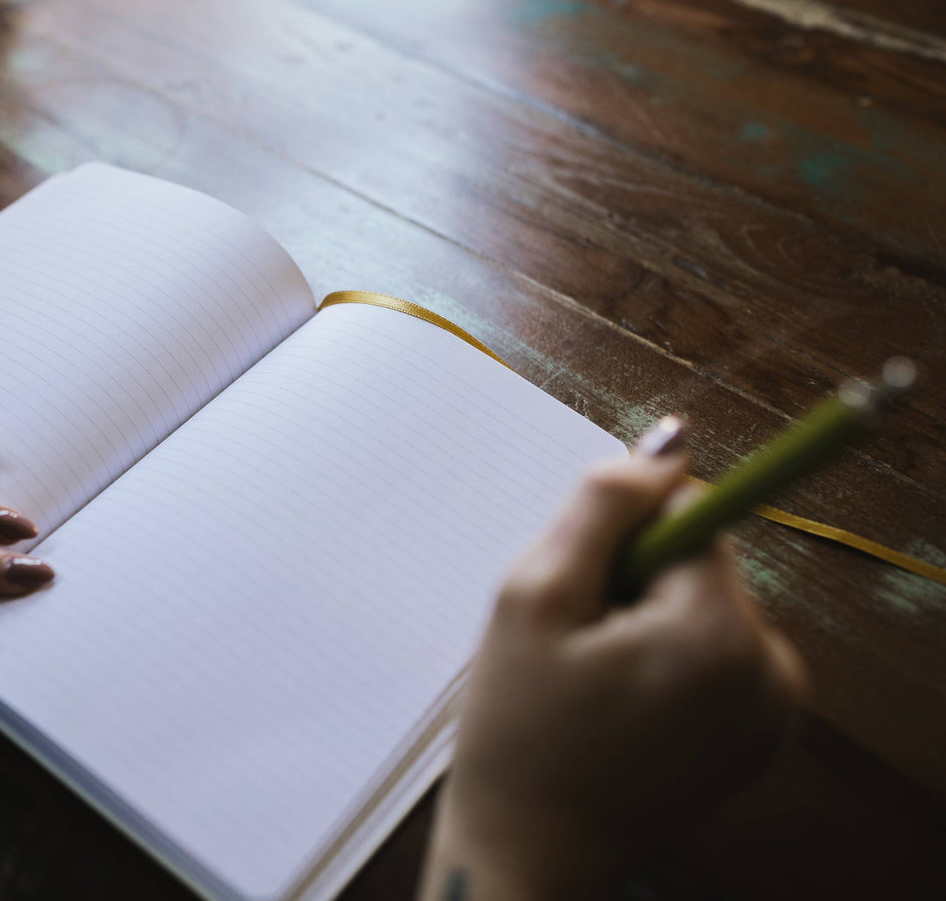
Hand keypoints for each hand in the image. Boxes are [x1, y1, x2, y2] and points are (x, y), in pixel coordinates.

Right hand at [417, 431, 808, 899]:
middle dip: (631, 581)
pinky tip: (616, 704)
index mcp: (719, 632)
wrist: (531, 853)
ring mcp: (775, 708)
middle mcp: (772, 669)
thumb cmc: (520, 734)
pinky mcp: (762, 732)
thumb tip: (668, 440)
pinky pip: (716, 650)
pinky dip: (665, 658)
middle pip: (700, 558)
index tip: (580, 591)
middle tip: (570, 645)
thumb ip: (601, 504)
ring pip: (704, 601)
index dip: (618, 538)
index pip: (689, 512)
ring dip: (644, 619)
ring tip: (588, 683)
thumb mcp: (533, 597)